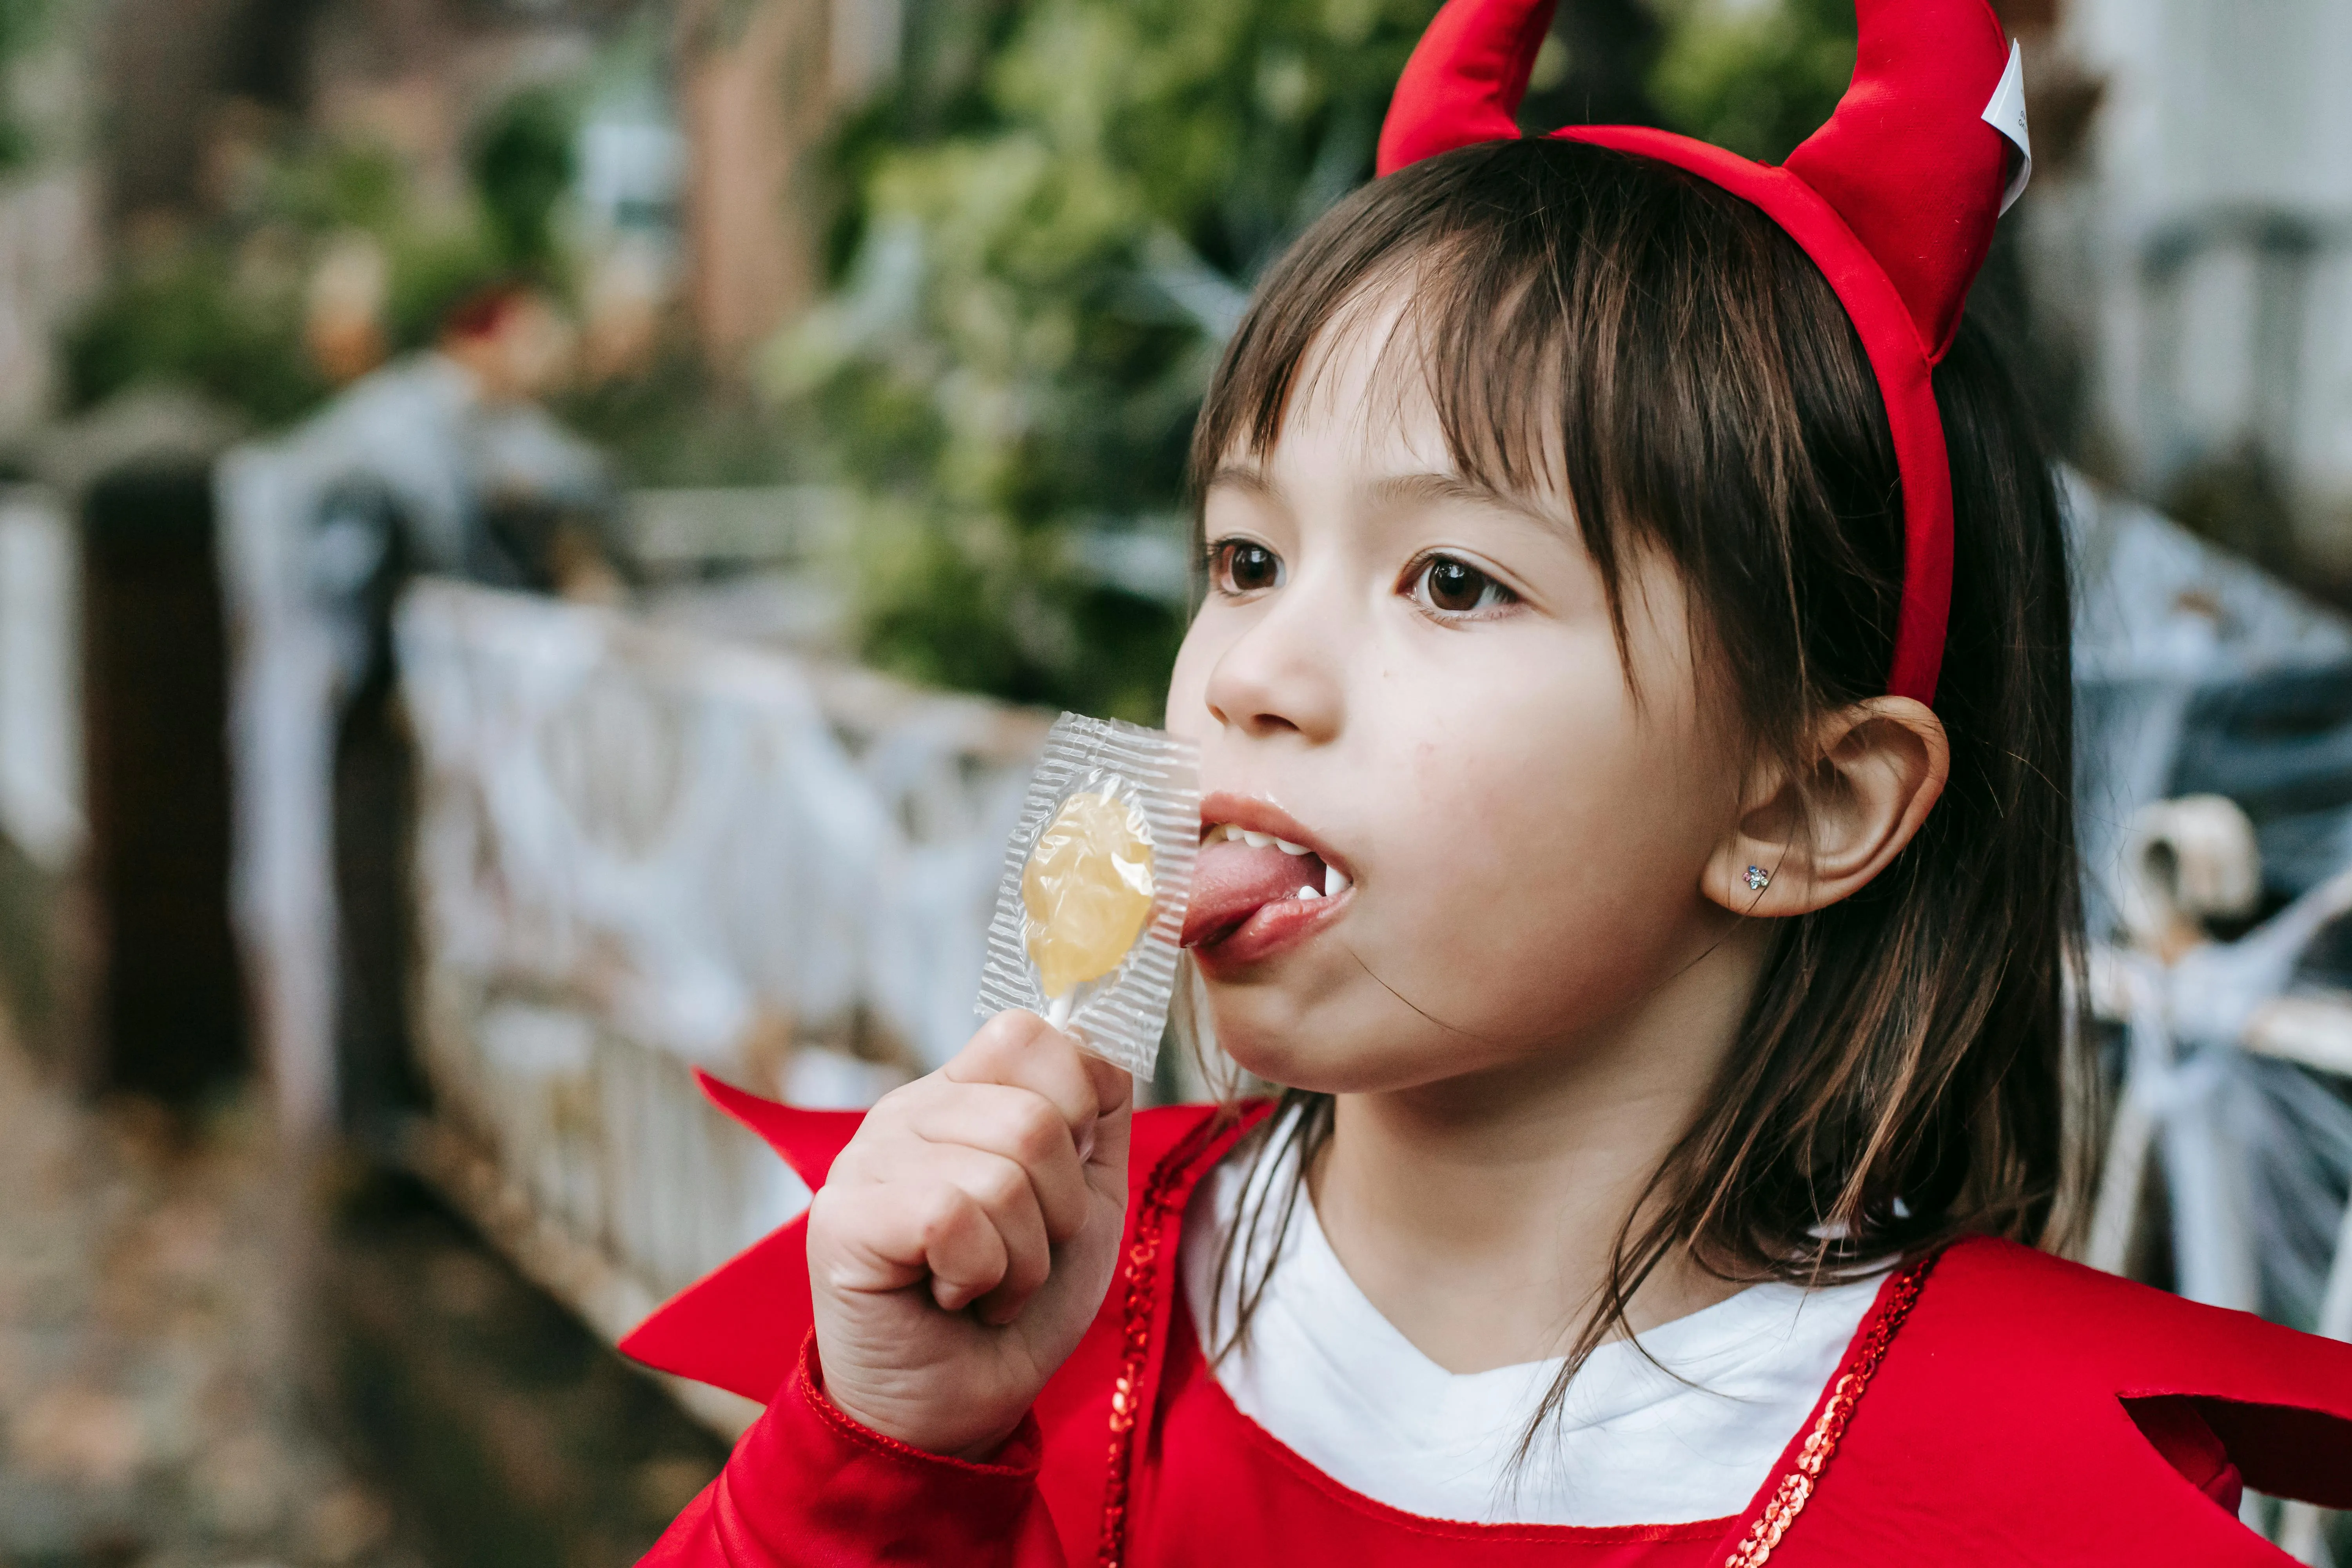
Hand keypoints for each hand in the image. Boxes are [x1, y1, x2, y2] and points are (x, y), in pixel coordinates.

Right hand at [805, 1009, 1133, 1458]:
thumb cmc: (1019, 1309)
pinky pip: (955, 1218)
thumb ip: (1098, 1117)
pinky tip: (952, 1298)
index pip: (1027, 1033)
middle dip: (1060, 1212)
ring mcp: (867, 1159)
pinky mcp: (845, 1217)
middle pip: (1036, 1116)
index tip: (1067, 1174)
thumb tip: (1111, 1047)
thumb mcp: (1085, 1203)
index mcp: (960, 1095)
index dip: (1078, 1100)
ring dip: (1022, 1258)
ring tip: (986, 1286)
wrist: (960, 1410)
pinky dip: (980, 1277)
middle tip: (1020, 1258)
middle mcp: (907, 1112)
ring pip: (1003, 1175)